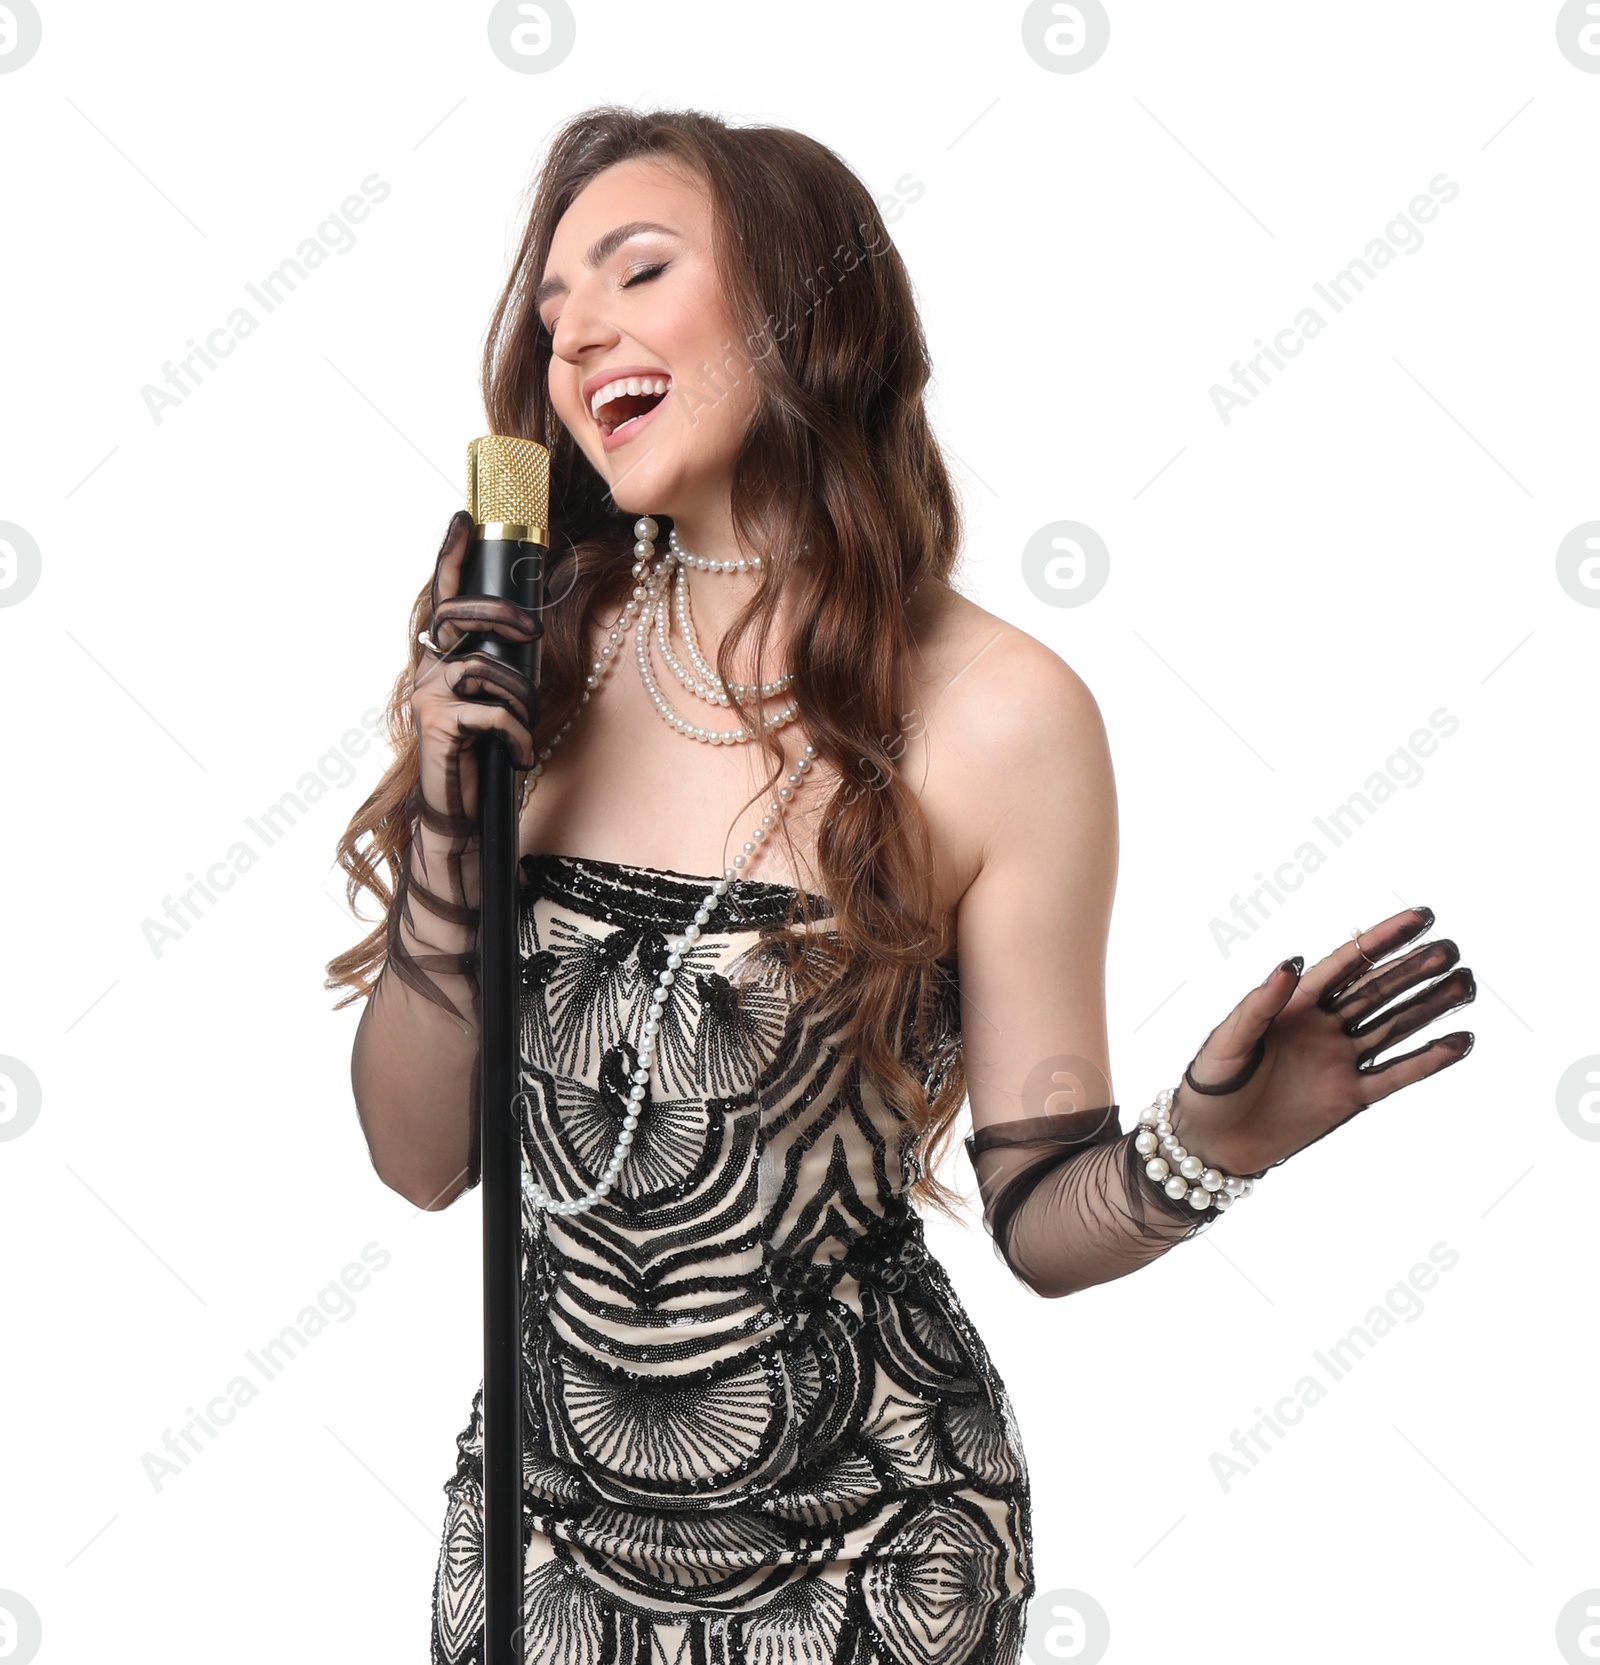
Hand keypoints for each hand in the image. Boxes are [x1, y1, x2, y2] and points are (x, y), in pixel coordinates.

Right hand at [411, 508, 540, 826]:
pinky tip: (522, 755)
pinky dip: (517, 734)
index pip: (442, 596)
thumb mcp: (496, 702)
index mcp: (443, 659)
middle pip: (458, 615)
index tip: (463, 518)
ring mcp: (428, 697)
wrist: (460, 811)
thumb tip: (527, 631)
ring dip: (519, 698)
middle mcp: (429, 671)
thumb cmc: (484, 755)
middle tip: (530, 628)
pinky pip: (491, 713)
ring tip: (527, 727)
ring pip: (484, 669)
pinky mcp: (438, 726)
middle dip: (499, 614)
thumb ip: (501, 665)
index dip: (450, 556)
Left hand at [1166, 906, 1475, 1177]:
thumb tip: (1289, 964)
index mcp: (1293, 1004)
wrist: (1211, 1143)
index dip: (1382, 939)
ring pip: (1393, 1027)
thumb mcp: (1228, 1040)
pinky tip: (1459, 1040)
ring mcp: (1338, 1061)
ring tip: (1465, 984)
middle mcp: (1322, 1027)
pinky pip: (1395, 1076)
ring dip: (1428, 1006)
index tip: (1421, 916)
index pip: (1346, 963)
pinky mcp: (1348, 1098)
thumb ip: (1259, 1005)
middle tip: (1451, 950)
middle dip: (1414, 969)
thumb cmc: (1210, 1084)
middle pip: (1377, 991)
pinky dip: (1428, 1061)